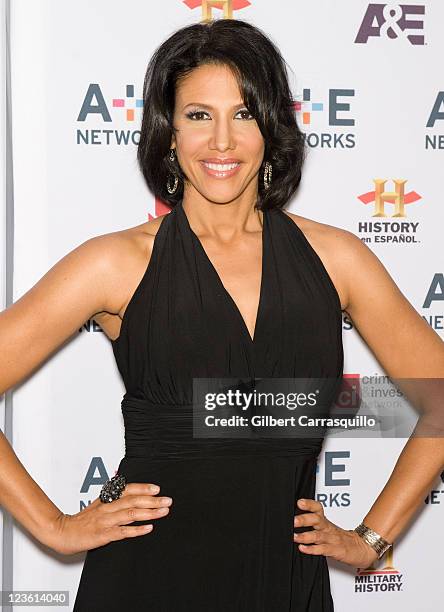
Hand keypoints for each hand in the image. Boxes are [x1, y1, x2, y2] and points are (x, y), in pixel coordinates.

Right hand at [49, 482, 172, 554]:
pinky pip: (122, 531)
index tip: (157, 488)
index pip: (128, 489)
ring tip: (163, 512)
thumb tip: (132, 495)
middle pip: (133, 500)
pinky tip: (148, 528)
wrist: (62, 531)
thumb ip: (114, 499)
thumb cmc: (82, 520)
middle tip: (168, 500)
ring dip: (149, 512)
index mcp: (107, 499)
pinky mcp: (103, 534)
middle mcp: (108, 507)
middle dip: (153, 500)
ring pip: (130, 514)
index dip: (143, 488)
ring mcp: (106, 520)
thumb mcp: (98, 504)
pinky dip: (137, 530)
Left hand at [293, 498, 378, 568]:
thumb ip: (313, 524)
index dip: (309, 504)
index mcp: (326, 522)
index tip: (299, 502)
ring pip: (318, 535)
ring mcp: (332, 539)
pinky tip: (303, 549)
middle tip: (293, 520)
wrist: (364, 548)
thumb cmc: (343, 539)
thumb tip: (295, 520)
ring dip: (305, 536)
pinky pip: (323, 550)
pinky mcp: (336, 551)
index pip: (318, 508)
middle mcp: (328, 529)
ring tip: (294, 536)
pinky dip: (312, 549)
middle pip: (317, 520)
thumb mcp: (328, 529)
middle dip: (304, 519)